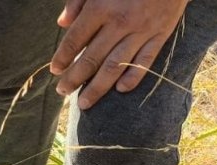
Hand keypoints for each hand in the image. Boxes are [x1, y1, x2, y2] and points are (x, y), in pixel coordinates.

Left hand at [49, 0, 188, 109]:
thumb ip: (79, 0)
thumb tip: (62, 23)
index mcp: (101, 6)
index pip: (75, 39)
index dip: (63, 57)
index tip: (55, 70)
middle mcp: (120, 22)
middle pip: (92, 58)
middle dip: (74, 78)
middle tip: (62, 92)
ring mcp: (142, 30)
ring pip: (115, 66)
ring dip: (97, 88)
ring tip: (84, 103)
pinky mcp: (161, 34)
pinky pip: (145, 61)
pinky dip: (133, 77)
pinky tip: (120, 90)